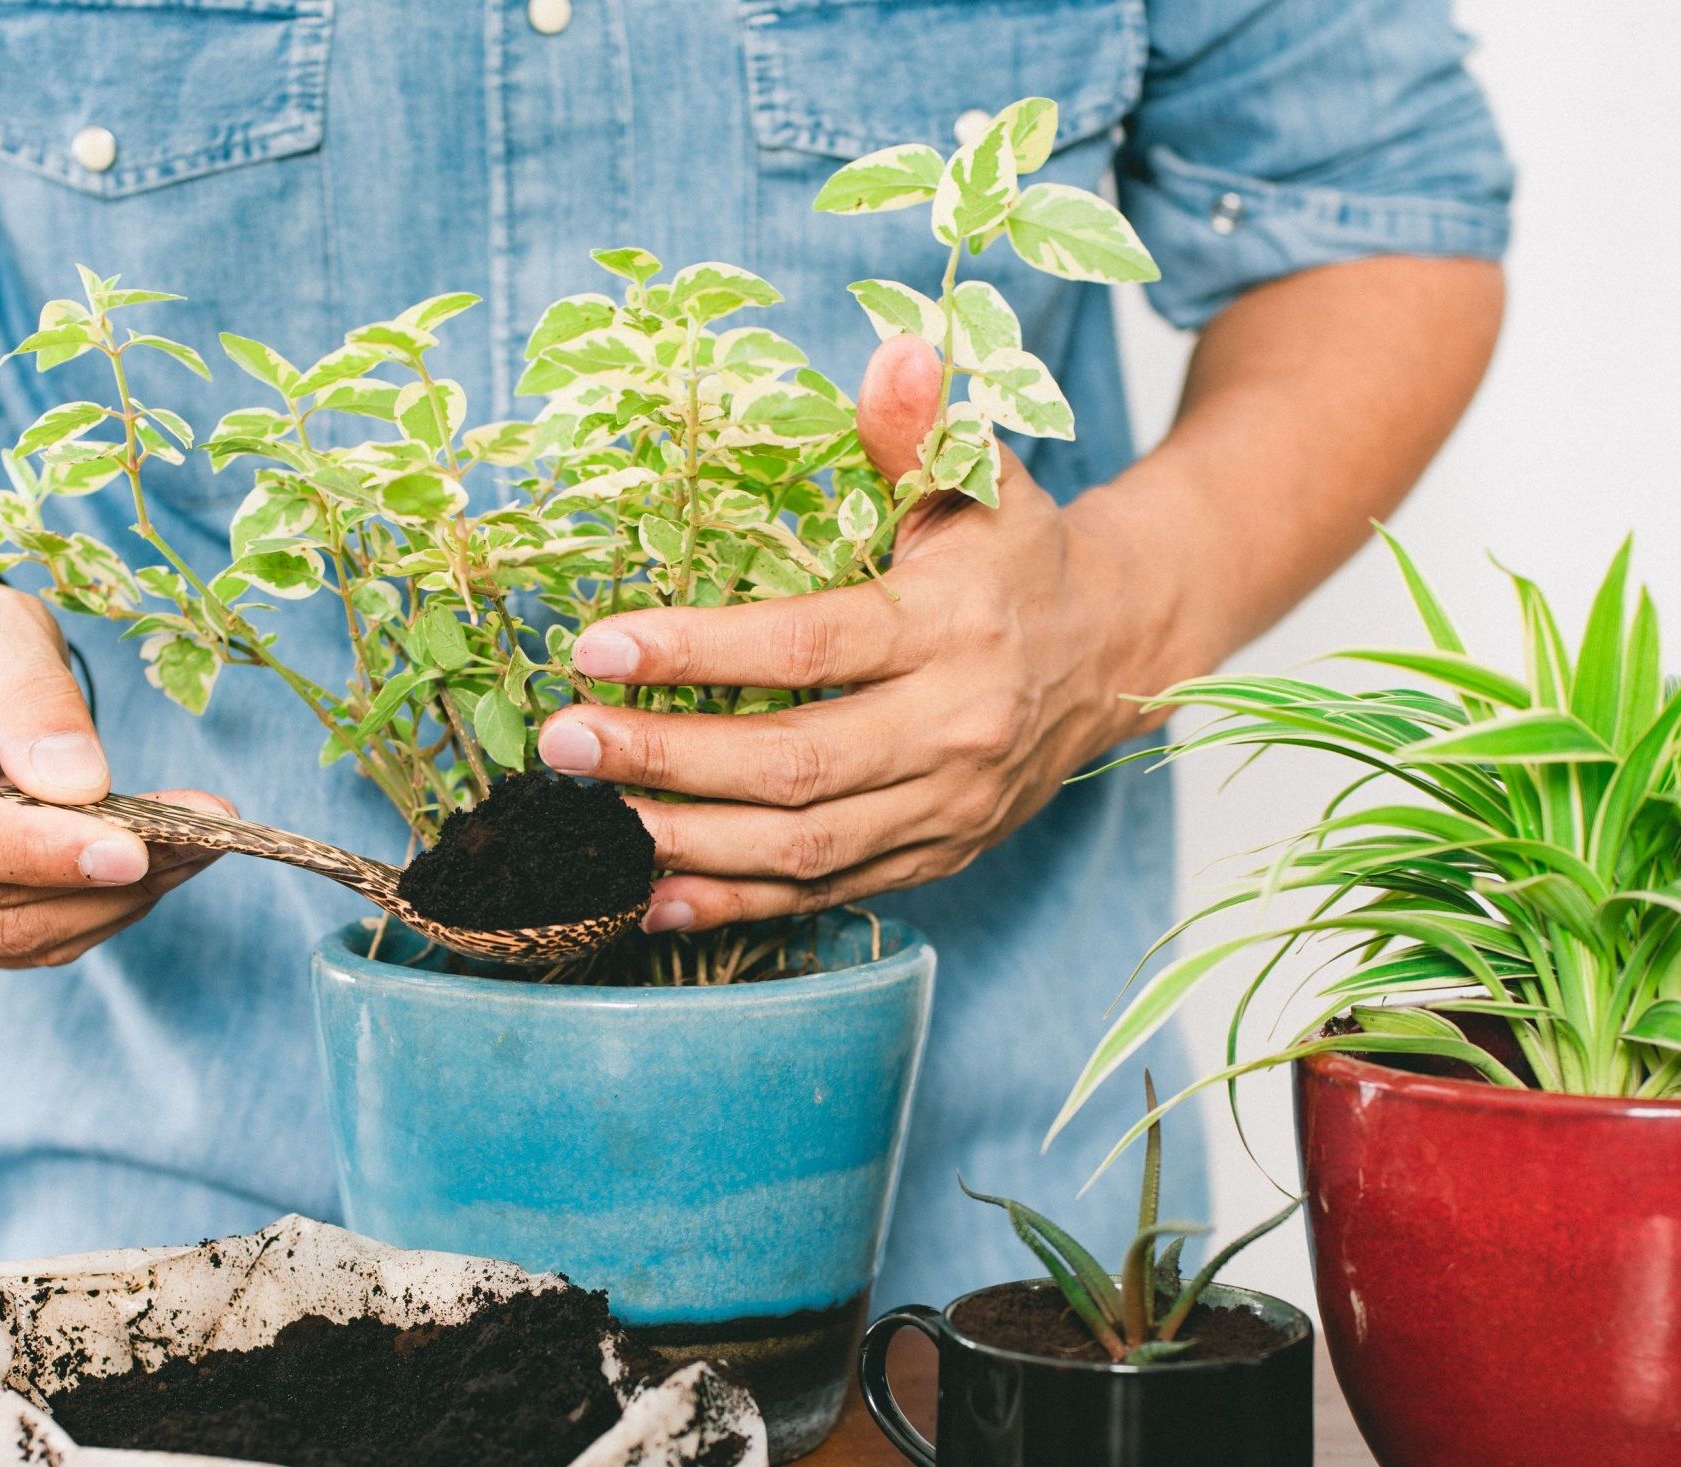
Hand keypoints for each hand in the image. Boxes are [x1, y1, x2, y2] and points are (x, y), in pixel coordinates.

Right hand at [0, 567, 229, 966]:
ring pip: (4, 937)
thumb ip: (34, 698)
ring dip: (111, 904)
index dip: (33, 852)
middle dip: (102, 879)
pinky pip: (10, 945)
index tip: (133, 848)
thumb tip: (82, 785)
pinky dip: (88, 914)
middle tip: (204, 838)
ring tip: (191, 850)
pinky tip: (144, 871)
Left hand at [536, 335, 1190, 931]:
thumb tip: (893, 350)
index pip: (811, 649)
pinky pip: (823, 894)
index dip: (699, 652)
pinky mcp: (935, 857)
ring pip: (801, 846)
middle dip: (666, 760)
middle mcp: (956, 729)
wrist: (1115, 652)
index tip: (599, 646)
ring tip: (583, 822)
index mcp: (955, 627)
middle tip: (565, 741)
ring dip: (684, 841)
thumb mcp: (982, 478)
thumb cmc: (1017, 554)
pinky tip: (646, 893)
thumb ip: (920, 428)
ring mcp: (946, 807)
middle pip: (793, 765)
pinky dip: (732, 903)